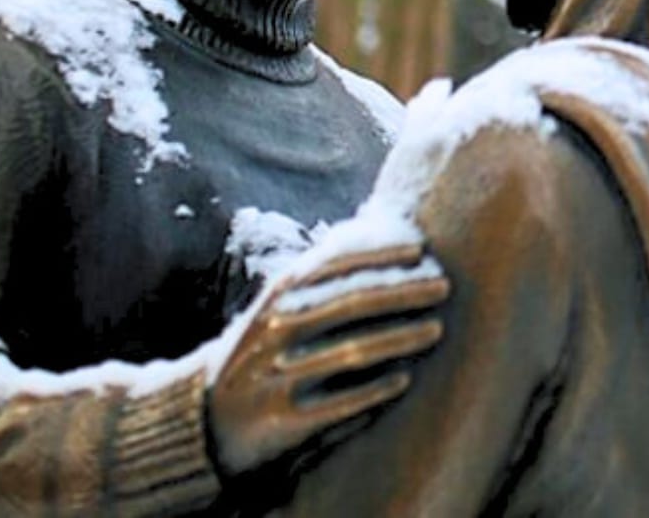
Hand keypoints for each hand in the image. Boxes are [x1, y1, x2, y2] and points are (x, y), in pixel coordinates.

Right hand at [207, 239, 449, 481]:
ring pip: (351, 352)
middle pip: (351, 303)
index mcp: (278, 297)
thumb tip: (375, 228)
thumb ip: (318, 276)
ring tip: (436, 330)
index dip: (380, 253)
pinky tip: (404, 379)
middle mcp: (277, 330)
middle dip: (403, 292)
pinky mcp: (284, 420)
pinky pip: (339, 404)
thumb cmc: (260, 350)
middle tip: (444, 286)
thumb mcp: (277, 306)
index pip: (334, 264)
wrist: (204, 419)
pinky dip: (375, 390)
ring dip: (399, 338)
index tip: (422, 248)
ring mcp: (279, 376)